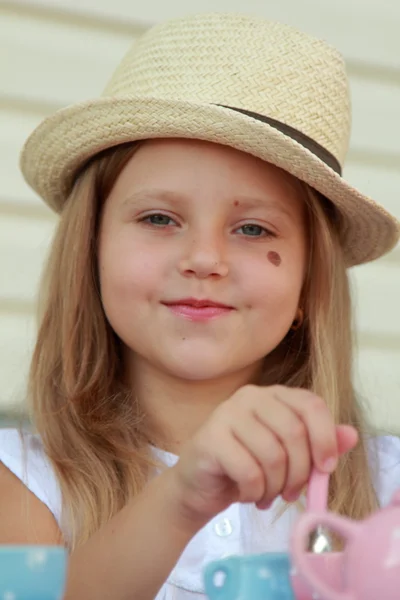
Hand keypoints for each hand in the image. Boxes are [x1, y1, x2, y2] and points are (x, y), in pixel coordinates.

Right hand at [169, 384, 357, 524]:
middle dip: (300, 473)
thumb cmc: (248, 467)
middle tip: (292, 493)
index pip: (311, 405)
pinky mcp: (210, 438)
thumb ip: (320, 443)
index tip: (327, 468)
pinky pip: (249, 471)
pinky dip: (255, 492)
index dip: (326, 438)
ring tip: (268, 496)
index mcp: (273, 395)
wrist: (200, 484)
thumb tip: (351, 435)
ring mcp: (227, 413)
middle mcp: (250, 396)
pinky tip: (249, 495)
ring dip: (276, 487)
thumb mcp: (289, 457)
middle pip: (294, 432)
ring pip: (273, 455)